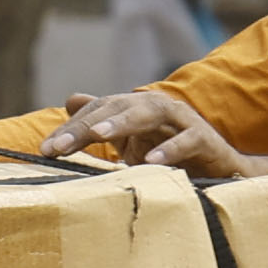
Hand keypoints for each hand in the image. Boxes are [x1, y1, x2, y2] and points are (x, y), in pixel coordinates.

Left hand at [44, 84, 267, 181]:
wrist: (222, 169)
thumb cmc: (171, 153)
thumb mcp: (132, 139)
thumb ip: (104, 121)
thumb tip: (70, 99)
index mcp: (137, 109)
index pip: (99, 111)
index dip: (71, 128)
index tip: (45, 149)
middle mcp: (158, 108)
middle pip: (118, 108)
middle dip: (86, 125)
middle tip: (57, 145)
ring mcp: (183, 121)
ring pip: (151, 113)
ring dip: (123, 122)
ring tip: (97, 134)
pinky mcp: (205, 140)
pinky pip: (187, 140)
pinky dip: (170, 149)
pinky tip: (150, 162)